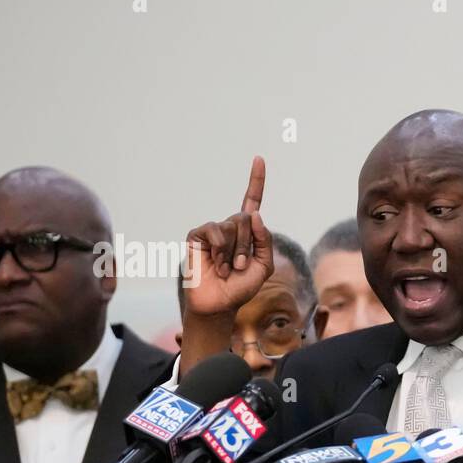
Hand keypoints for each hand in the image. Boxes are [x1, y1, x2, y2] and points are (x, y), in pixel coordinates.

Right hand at [183, 156, 273, 317]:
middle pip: (246, 219)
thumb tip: (255, 214)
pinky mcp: (197, 236)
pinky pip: (214, 231)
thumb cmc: (241, 287)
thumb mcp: (263, 265)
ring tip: (228, 269)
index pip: (251, 202)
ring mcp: (213, 231)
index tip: (259, 159)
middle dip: (248, 246)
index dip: (256, 181)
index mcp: (247, 233)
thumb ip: (265, 240)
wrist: (220, 304)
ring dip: (235, 252)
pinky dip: (220, 249)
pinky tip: (216, 264)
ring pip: (232, 226)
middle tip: (240, 267)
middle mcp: (230, 228)